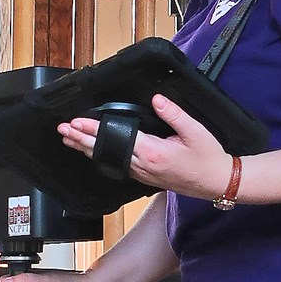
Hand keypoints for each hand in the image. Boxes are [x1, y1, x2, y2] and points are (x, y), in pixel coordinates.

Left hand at [58, 92, 232, 199]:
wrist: (216, 182)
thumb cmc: (208, 158)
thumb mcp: (195, 131)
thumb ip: (173, 114)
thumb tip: (156, 99)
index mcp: (153, 153)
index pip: (116, 138)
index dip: (94, 130)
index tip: (76, 123)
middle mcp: (143, 166)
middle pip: (105, 152)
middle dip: (81, 140)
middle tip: (63, 130)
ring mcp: (143, 174)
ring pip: (108, 160)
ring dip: (87, 149)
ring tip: (70, 140)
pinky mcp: (145, 177)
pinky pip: (117, 166)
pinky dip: (102, 157)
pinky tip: (93, 153)